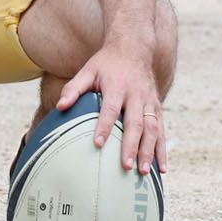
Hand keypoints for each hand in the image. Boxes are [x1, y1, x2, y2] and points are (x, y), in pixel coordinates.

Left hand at [56, 42, 165, 174]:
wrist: (134, 48)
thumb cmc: (106, 63)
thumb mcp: (88, 70)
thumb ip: (73, 88)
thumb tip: (60, 107)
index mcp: (117, 86)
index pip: (111, 108)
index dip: (104, 126)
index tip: (97, 143)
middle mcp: (136, 95)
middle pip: (135, 123)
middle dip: (131, 145)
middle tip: (125, 166)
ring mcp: (149, 102)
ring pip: (152, 129)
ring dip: (149, 151)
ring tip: (143, 172)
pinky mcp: (157, 107)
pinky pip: (161, 130)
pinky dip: (162, 150)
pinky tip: (160, 169)